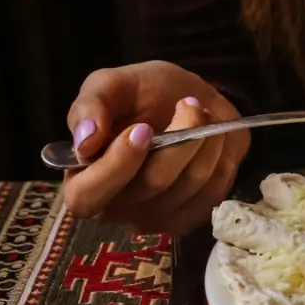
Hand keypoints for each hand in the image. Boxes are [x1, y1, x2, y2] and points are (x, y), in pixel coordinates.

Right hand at [62, 61, 250, 233]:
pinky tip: (214, 135)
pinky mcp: (192, 215)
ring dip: (206, 140)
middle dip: (180, 138)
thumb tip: (85, 141)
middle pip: (153, 184)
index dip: (116, 165)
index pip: (87, 196)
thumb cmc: (139, 96)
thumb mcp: (108, 86)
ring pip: (191, 183)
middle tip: (189, 104)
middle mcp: (117, 208)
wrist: (187, 100)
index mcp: (83, 181)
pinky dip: (221, 154)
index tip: (142, 129)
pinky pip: (216, 188)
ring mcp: (158, 218)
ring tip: (202, 113)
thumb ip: (89, 106)